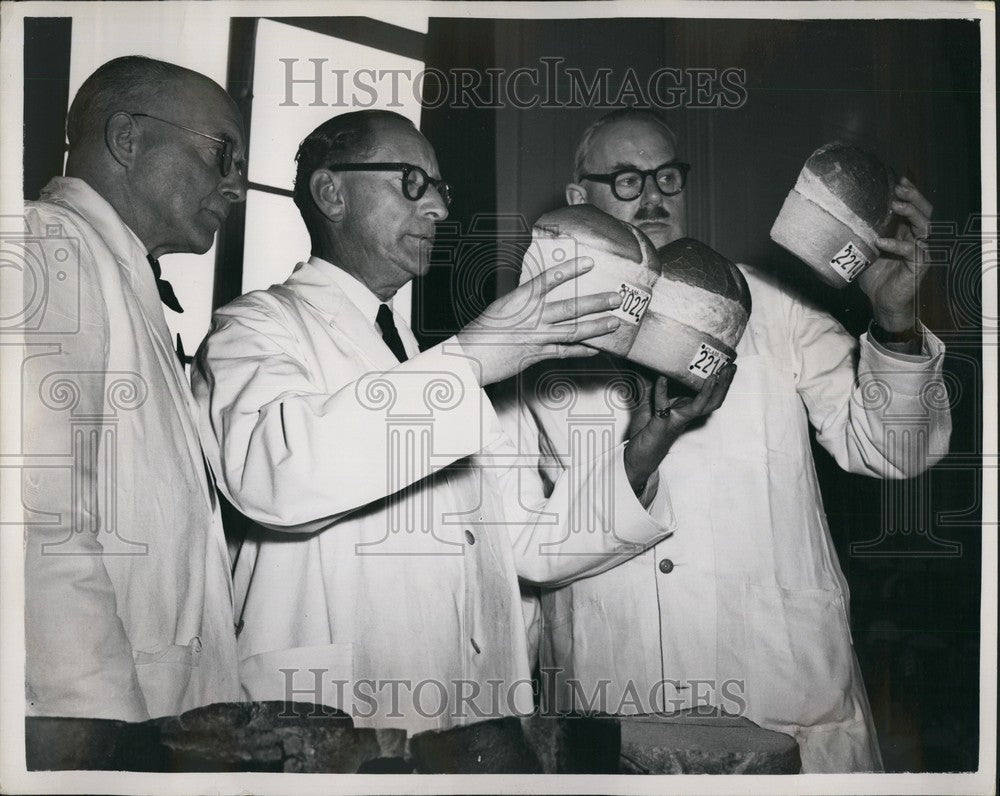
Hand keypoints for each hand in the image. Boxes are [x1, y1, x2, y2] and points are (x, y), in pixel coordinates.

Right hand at [456, 256, 622, 385]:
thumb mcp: (503, 306)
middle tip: (615, 297)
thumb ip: (525, 300)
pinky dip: (582, 350)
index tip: (589, 262)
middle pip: (570, 308)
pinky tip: (596, 348)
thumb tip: (541, 294)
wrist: (471, 355)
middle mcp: (532, 317)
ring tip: (614, 322)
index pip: (548, 279)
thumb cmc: (483, 329)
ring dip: (596, 326)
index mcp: (520, 299)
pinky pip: (565, 352)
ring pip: (573, 331)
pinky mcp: (538, 354)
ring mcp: (537, 336)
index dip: (570, 270)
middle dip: (596, 302)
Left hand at [623, 364, 735, 493]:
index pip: (710, 396)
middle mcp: (685, 415)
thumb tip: (655, 365)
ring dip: (709, 391)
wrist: (637, 457)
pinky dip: (662, 391)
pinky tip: (662, 378)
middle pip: (713, 401)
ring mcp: (676, 420)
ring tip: (714, 375)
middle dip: (724, 385)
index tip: (728, 366)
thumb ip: (655, 386)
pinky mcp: (662, 424)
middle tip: (731, 368)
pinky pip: (663, 405)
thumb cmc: (645, 431)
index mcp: (686, 410)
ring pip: (700, 407)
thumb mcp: (651, 403)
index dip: (722, 383)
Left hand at [857, 176, 933, 331]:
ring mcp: (921, 251)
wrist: (882, 303)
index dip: (910, 193)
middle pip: (924, 212)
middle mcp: (917, 239)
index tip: (898, 179)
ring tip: (896, 205)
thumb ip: (862, 234)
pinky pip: (912, 250)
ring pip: (924, 226)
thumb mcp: (866, 250)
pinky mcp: (919, 265)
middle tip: (900, 188)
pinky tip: (880, 241)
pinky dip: (896, 244)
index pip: (914, 208)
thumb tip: (840, 217)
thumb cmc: (876, 276)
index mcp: (906, 233)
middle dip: (914, 197)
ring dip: (911, 213)